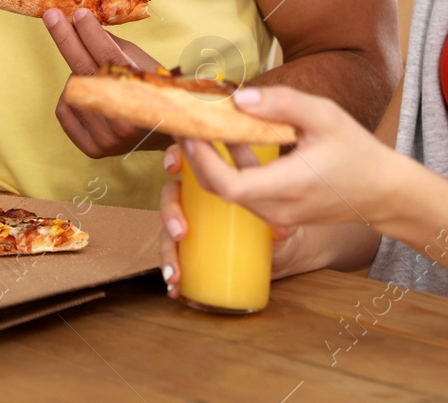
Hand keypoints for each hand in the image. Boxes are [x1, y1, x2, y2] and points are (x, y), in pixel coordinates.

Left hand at [45, 8, 172, 157]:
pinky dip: (70, 97)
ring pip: (73, 90)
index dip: (92, 34)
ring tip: (96, 76)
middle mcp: (125, 122)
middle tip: (51, 16)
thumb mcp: (141, 63)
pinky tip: (88, 95)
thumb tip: (81, 21)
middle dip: (67, 40)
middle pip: (86, 72)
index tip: (79, 13)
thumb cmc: (153, 90)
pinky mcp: (93, 149)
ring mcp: (108, 139)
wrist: (164, 134)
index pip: (110, 58)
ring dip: (78, 75)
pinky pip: (64, 111)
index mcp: (145, 97)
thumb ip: (111, 46)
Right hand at [158, 141, 303, 299]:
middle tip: (180, 232)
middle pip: (171, 197)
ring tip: (175, 273)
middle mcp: (196, 201)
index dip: (174, 157)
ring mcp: (191, 226)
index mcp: (214, 180)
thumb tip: (281, 231)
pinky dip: (171, 271)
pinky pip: (174, 258)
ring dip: (166, 251)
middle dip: (170, 213)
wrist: (279, 251)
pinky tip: (175, 290)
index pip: (187, 161)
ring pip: (166, 231)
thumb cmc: (274, 221)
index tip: (172, 167)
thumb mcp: (279, 217)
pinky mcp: (192, 251)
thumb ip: (281, 221)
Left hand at [179, 85, 408, 233]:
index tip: (191, 131)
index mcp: (288, 187)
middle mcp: (276, 210)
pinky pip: (245, 191)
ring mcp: (276, 216)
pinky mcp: (278, 214)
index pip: (228, 185)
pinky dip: (232, 166)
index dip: (202, 160)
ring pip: (230, 191)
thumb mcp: (324, 116)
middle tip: (186, 122)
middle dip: (197, 156)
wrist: (384, 192)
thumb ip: (282, 104)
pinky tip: (234, 137)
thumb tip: (239, 97)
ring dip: (213, 160)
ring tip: (203, 123)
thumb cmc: (357, 152)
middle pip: (219, 189)